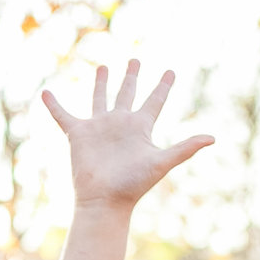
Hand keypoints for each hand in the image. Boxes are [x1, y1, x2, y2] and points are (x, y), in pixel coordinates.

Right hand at [42, 60, 211, 208]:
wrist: (104, 200)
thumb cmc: (133, 184)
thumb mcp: (161, 162)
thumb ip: (185, 148)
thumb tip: (213, 138)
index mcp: (140, 127)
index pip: (155, 100)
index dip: (163, 85)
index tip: (170, 71)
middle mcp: (120, 123)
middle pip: (127, 93)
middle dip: (132, 76)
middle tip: (136, 59)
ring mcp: (99, 128)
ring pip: (100, 99)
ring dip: (101, 83)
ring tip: (103, 66)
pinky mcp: (78, 135)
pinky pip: (64, 116)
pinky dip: (54, 106)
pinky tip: (46, 93)